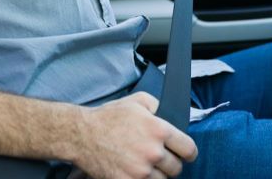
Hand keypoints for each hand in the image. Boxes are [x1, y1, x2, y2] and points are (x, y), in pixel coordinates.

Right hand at [70, 92, 197, 178]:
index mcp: (159, 130)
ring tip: (146, 166)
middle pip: (176, 168)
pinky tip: (135, 172)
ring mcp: (140, 171)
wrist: (82, 134)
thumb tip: (172, 117)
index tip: (185, 154)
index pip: (188, 149)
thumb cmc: (108, 117)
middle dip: (170, 163)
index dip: (188, 152)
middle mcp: (153, 152)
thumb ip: (159, 107)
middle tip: (160, 159)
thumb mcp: (138, 101)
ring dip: (157, 175)